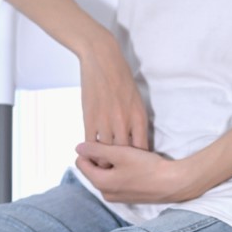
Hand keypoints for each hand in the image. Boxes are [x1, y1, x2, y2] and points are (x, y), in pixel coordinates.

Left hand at [74, 141, 195, 205]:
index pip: (81, 163)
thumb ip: (97, 150)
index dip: (89, 149)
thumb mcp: (120, 153)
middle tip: (117, 147)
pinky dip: (119, 170)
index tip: (104, 142)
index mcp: (100, 183)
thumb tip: (78, 147)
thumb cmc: (147, 167)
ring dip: (110, 163)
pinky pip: (115, 180)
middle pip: (92, 169)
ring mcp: (117, 197)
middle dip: (99, 157)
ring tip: (126, 154)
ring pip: (105, 174)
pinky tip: (133, 164)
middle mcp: (105, 193)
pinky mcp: (127, 196)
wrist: (173, 183)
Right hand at [78, 33, 149, 164]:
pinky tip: (90, 152)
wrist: (102, 60)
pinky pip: (91, 143)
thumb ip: (136, 121)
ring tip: (102, 165)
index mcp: (139, 117)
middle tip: (117, 171)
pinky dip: (90, 150)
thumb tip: (136, 142)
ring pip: (106, 152)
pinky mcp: (90, 118)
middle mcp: (124, 121)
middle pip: (124, 154)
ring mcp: (106, 121)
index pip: (142, 149)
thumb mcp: (136, 100)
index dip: (138, 161)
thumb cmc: (121, 78)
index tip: (135, 167)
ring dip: (104, 160)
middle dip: (121, 165)